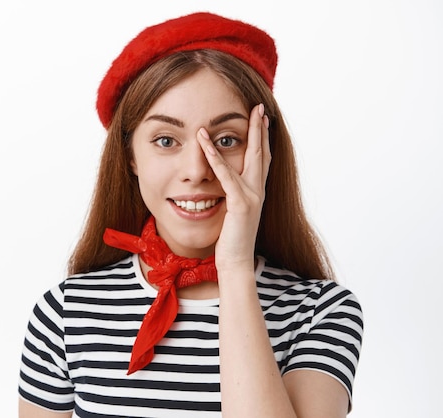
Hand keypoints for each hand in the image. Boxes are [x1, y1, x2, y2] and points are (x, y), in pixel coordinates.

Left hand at [197, 103, 270, 272]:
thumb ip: (231, 195)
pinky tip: (206, 143)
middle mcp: (258, 191)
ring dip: (243, 136)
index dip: (262, 138)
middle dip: (260, 129)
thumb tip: (223, 184)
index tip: (261, 119)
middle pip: (262, 153)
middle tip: (259, 108)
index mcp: (256, 192)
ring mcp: (253, 197)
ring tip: (241, 115)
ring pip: (248, 159)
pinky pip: (227, 177)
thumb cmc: (230, 240)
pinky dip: (216, 159)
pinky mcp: (241, 205)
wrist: (236, 262)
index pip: (262, 159)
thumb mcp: (232, 212)